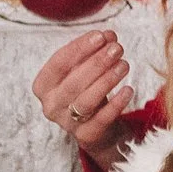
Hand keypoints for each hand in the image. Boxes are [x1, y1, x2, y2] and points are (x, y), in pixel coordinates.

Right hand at [32, 29, 135, 159]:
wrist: (95, 127)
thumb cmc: (85, 90)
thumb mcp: (83, 70)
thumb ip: (93, 52)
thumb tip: (109, 35)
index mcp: (43, 86)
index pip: (59, 63)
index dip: (80, 48)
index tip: (100, 36)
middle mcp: (50, 105)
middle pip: (73, 82)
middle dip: (97, 63)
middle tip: (117, 49)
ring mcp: (67, 123)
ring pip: (86, 100)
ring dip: (107, 80)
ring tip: (124, 64)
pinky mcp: (86, 135)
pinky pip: (102, 119)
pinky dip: (116, 104)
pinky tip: (128, 89)